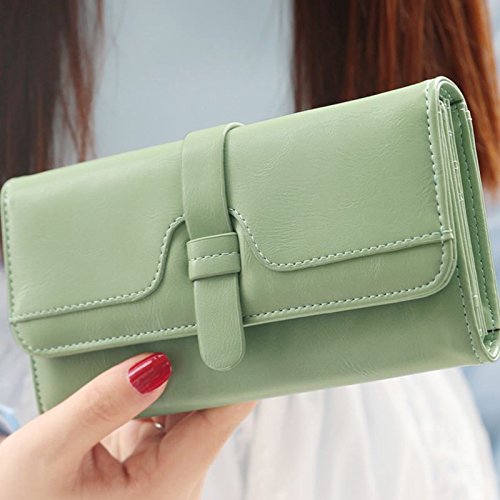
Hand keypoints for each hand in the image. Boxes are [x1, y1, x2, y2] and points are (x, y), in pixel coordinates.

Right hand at [0, 352, 255, 499]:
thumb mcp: (50, 453)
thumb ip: (102, 405)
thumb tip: (153, 362)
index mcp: (165, 487)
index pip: (219, 421)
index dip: (236, 375)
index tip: (239, 332)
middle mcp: (175, 479)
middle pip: (208, 410)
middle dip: (204, 365)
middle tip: (197, 317)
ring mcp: (163, 468)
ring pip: (189, 409)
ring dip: (180, 374)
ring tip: (173, 331)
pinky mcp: (147, 457)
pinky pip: (166, 413)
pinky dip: (159, 387)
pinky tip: (149, 362)